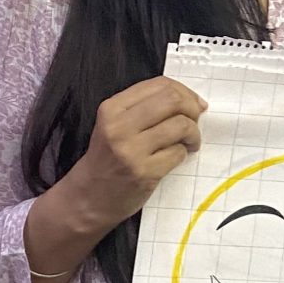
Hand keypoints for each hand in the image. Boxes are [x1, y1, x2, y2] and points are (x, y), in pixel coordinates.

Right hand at [67, 76, 206, 235]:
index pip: (159, 85)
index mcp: (112, 108)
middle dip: (192, 108)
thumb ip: (145, 107)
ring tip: (189, 141)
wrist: (88, 197)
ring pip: (180, 125)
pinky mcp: (144, 173)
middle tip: (195, 120)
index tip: (193, 102)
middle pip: (172, 101)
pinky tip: (176, 156)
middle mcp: (119, 127)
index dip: (184, 91)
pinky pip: (178, 152)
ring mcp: (131, 151)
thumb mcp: (115, 123)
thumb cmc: (107, 158)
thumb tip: (191, 100)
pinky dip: (183, 153)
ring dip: (193, 133)